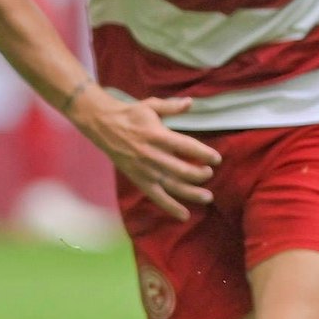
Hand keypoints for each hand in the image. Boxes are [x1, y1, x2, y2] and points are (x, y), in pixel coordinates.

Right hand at [77, 91, 218, 219]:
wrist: (102, 125)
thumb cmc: (130, 114)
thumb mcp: (150, 105)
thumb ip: (171, 106)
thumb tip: (191, 103)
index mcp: (157, 135)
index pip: (187, 147)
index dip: (204, 154)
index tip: (216, 158)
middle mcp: (152, 155)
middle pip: (183, 170)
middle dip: (200, 174)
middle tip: (209, 173)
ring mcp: (144, 169)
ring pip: (173, 186)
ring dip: (192, 193)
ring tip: (207, 197)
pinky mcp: (138, 179)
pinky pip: (156, 196)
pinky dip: (170, 207)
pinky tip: (185, 215)